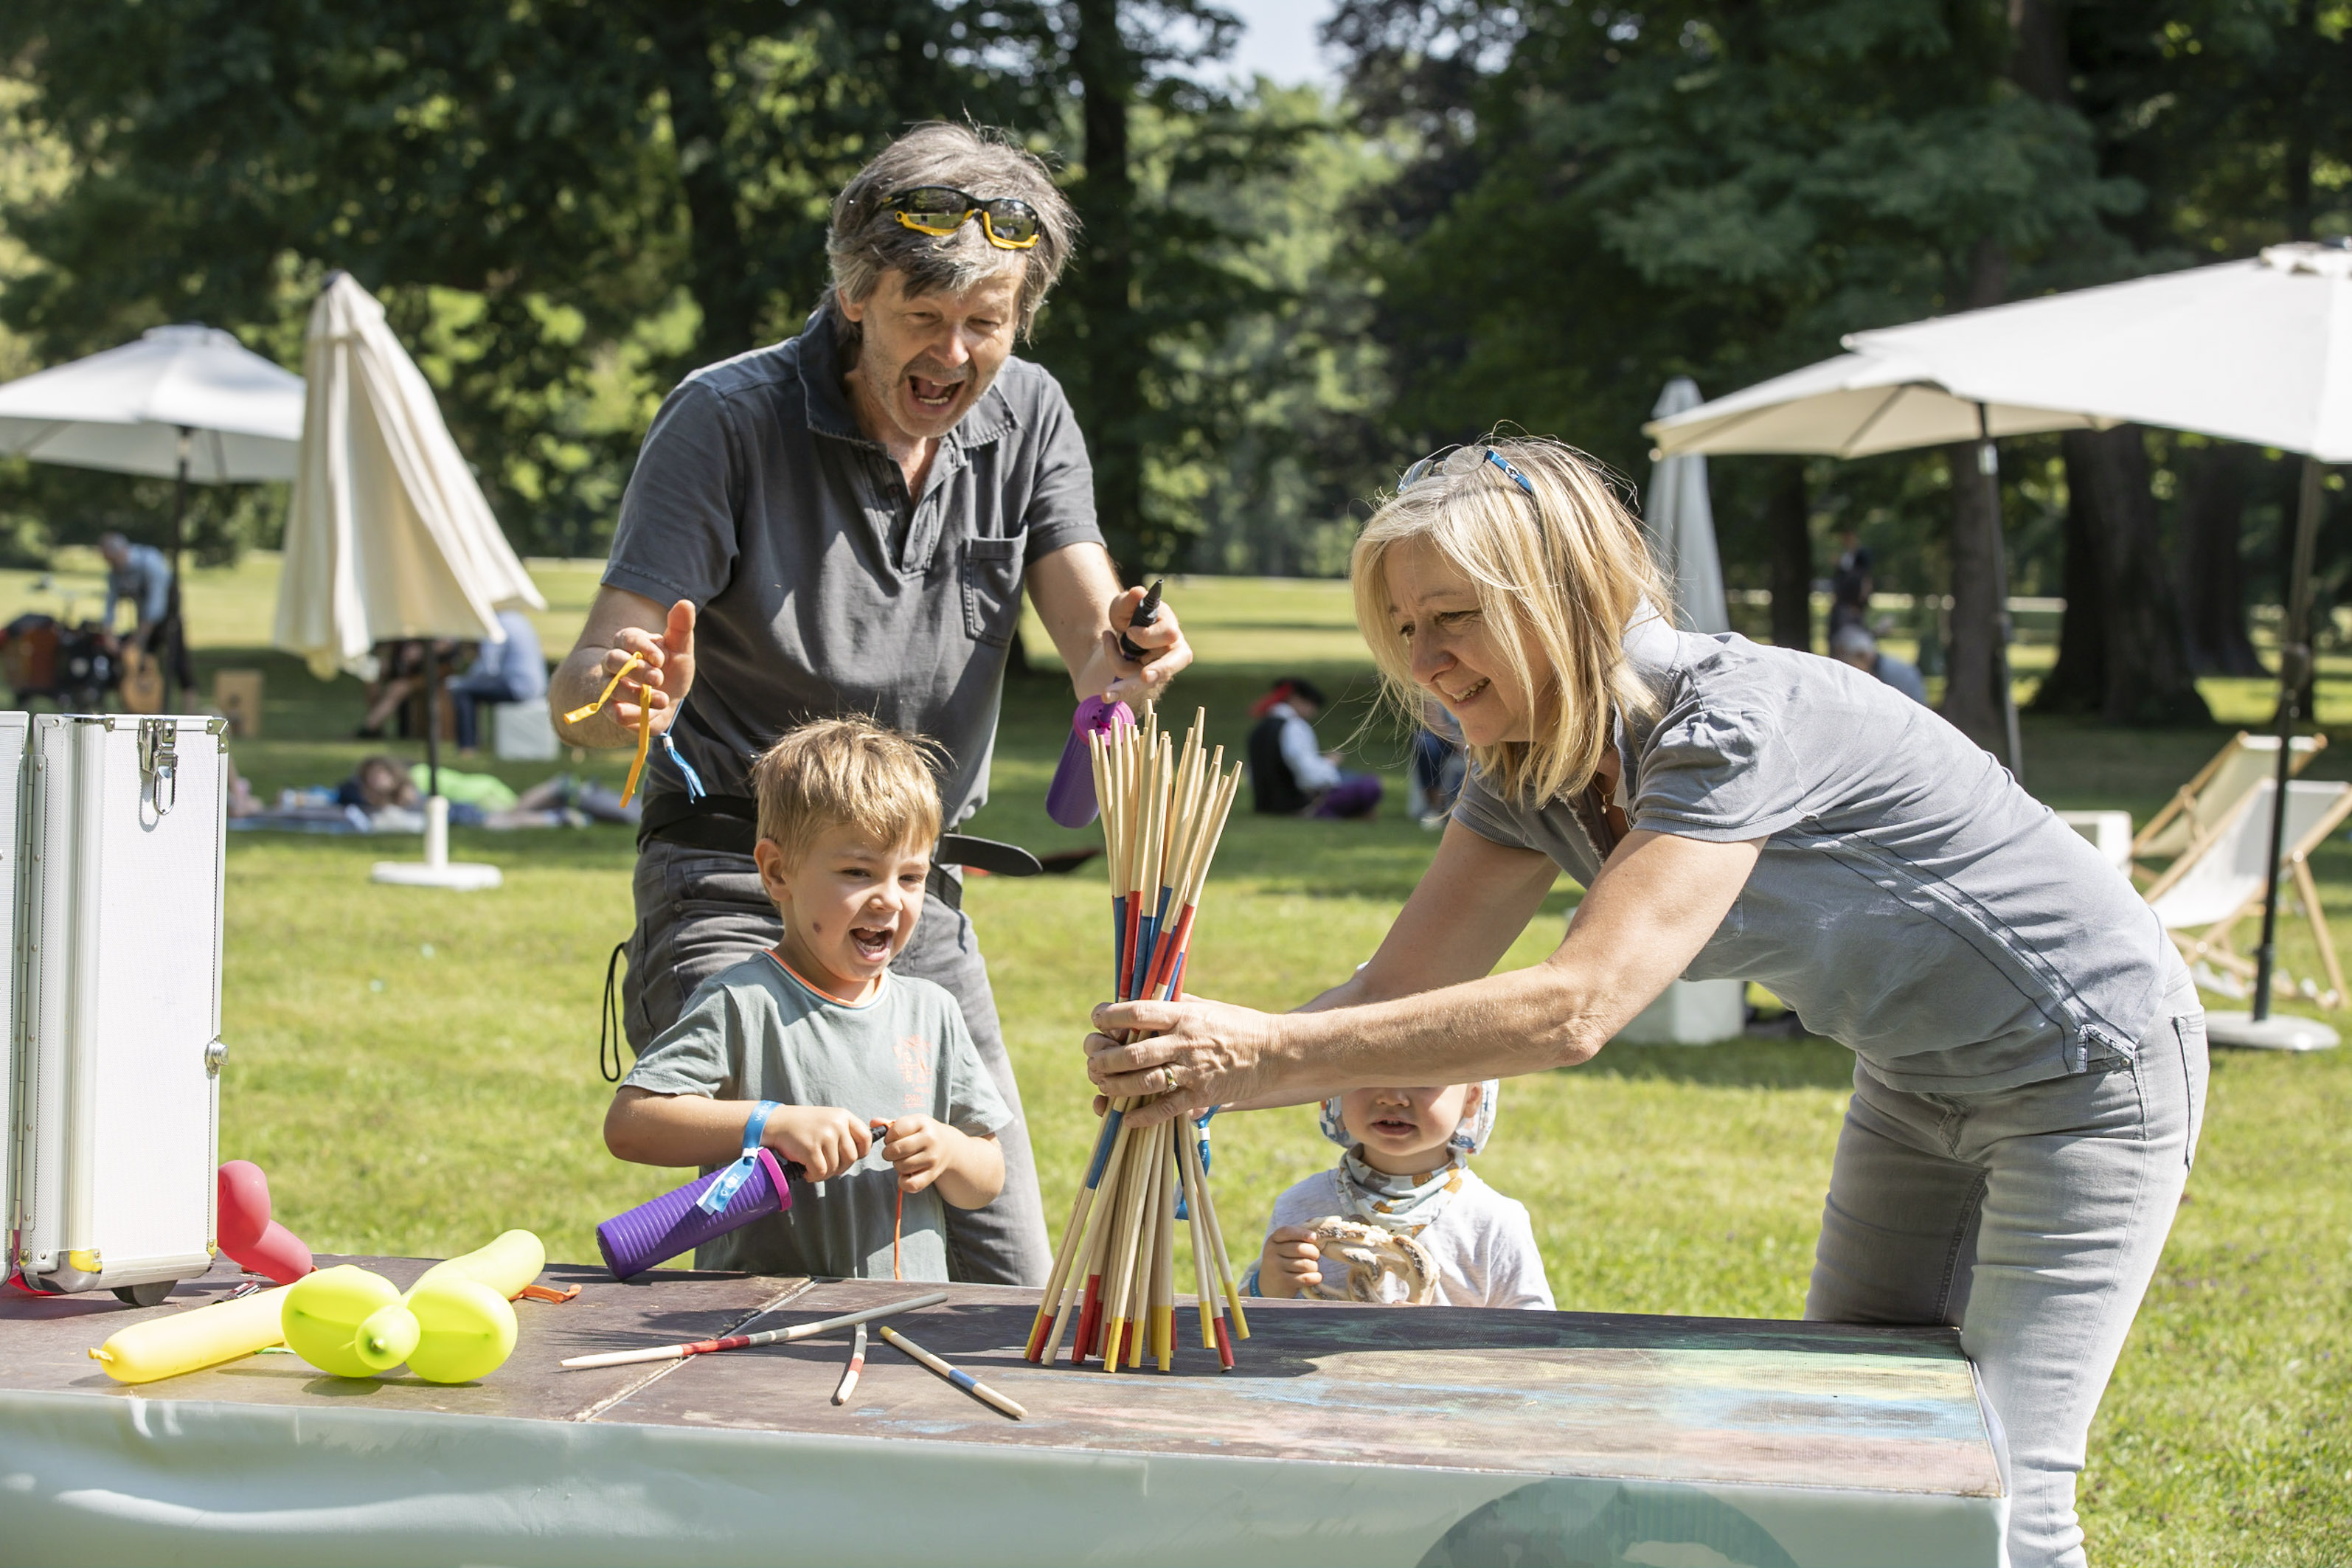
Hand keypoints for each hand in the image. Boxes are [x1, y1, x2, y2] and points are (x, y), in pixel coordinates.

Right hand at [604, 599, 696, 734]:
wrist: (668, 700)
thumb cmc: (670, 669)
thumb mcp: (680, 648)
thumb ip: (681, 627)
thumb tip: (685, 603)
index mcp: (629, 643)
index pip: (626, 638)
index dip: (642, 648)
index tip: (662, 659)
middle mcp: (614, 663)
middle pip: (612, 660)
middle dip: (637, 670)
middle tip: (659, 678)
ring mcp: (610, 686)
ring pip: (611, 687)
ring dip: (637, 694)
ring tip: (662, 699)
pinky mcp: (614, 710)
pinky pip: (614, 712)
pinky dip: (633, 714)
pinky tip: (649, 713)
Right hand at [763, 1105, 871, 1182]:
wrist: (775, 1122)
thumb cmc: (802, 1126)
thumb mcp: (828, 1120)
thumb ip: (844, 1132)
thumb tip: (860, 1153)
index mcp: (843, 1116)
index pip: (865, 1138)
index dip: (861, 1152)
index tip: (848, 1158)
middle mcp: (837, 1124)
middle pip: (851, 1157)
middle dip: (840, 1168)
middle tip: (826, 1166)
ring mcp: (825, 1136)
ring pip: (836, 1167)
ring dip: (824, 1173)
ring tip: (812, 1167)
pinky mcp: (811, 1148)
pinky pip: (821, 1172)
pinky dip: (813, 1176)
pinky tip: (806, 1170)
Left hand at [876, 1114, 961, 1194]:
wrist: (949, 1146)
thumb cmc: (923, 1134)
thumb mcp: (911, 1123)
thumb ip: (890, 1124)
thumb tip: (873, 1123)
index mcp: (922, 1122)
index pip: (895, 1131)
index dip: (888, 1138)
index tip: (892, 1139)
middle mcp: (929, 1139)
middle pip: (895, 1150)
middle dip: (888, 1153)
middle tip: (894, 1152)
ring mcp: (932, 1158)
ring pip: (901, 1166)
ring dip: (897, 1165)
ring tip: (903, 1160)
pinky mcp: (933, 1174)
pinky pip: (911, 1184)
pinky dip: (903, 1182)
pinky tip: (906, 1175)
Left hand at [1085, 996, 1283, 1127]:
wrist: (1277, 1051)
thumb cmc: (1239, 1024)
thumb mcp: (1207, 1005)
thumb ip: (1175, 1003)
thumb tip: (1144, 996)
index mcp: (1183, 1015)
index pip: (1137, 1012)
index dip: (1109, 1016)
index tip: (1096, 1018)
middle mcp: (1184, 1042)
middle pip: (1132, 1052)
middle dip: (1104, 1058)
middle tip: (1092, 1060)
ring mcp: (1193, 1071)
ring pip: (1143, 1081)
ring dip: (1116, 1086)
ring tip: (1102, 1085)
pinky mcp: (1202, 1095)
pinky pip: (1166, 1108)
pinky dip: (1142, 1116)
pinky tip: (1126, 1118)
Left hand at [1098, 583, 1190, 706]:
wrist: (1121, 631)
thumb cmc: (1130, 615)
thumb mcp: (1124, 605)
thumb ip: (1129, 600)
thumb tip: (1138, 592)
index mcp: (1170, 628)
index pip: (1168, 634)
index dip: (1149, 635)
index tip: (1129, 632)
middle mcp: (1171, 651)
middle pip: (1170, 665)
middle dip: (1159, 671)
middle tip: (1145, 677)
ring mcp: (1159, 669)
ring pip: (1146, 681)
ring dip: (1125, 687)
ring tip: (1106, 695)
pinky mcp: (1146, 680)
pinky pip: (1129, 680)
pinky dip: (1114, 671)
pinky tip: (1106, 645)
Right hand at [1258, 1225, 1323, 1298]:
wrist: (1268, 1285)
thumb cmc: (1283, 1261)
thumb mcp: (1283, 1246)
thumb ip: (1297, 1235)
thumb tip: (1315, 1221)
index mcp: (1273, 1240)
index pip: (1287, 1232)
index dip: (1302, 1233)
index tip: (1314, 1237)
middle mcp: (1271, 1252)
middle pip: (1300, 1249)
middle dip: (1314, 1252)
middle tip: (1315, 1256)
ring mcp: (1276, 1267)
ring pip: (1305, 1264)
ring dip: (1314, 1266)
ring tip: (1313, 1267)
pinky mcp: (1283, 1282)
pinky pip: (1305, 1278)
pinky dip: (1315, 1277)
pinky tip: (1316, 1277)